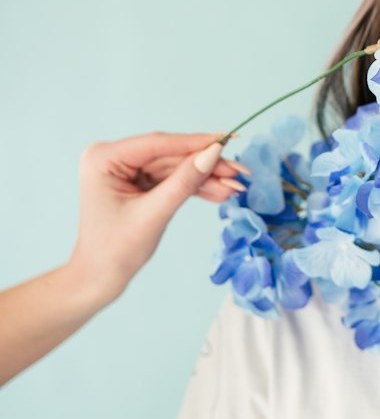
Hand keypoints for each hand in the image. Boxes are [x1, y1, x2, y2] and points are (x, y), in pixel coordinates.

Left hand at [67, 132, 247, 300]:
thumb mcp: (154, 214)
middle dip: (207, 166)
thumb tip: (214, 153)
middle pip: (171, 155)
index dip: (196, 142)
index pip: (158, 144)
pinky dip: (195, 187)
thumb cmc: (115, 251)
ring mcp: (126, 170)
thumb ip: (184, 181)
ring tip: (237, 188)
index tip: (229, 139)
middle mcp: (114, 158)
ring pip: (176, 168)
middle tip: (241, 173)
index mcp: (104, 158)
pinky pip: (172, 179)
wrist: (99, 279)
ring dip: (206, 178)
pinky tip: (220, 193)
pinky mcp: (138, 183)